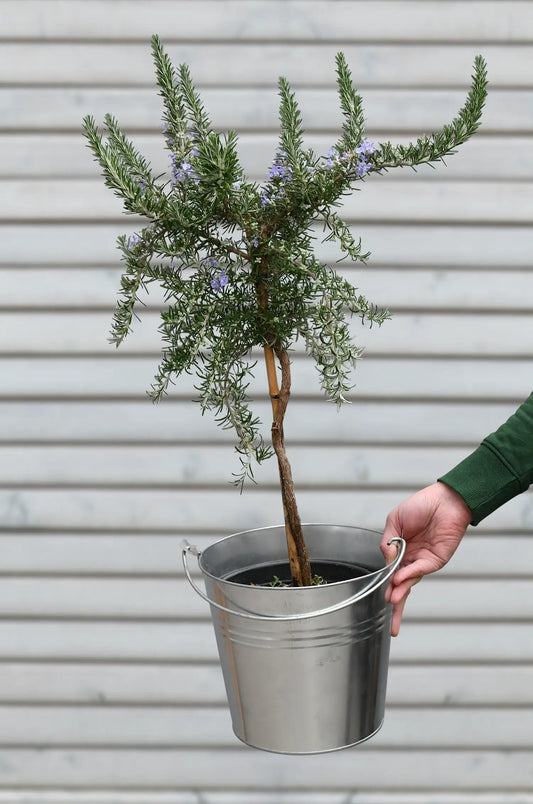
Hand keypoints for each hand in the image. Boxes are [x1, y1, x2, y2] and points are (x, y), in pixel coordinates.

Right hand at [381, 481, 471, 635]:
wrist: (445, 500)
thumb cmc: (421, 506)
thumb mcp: (395, 520)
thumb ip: (388, 541)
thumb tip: (386, 559)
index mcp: (400, 550)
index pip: (391, 573)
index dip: (385, 586)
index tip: (377, 599)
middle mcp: (411, 559)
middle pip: (401, 586)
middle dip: (395, 604)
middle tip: (390, 625)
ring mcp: (423, 561)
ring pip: (410, 582)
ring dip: (400, 592)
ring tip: (391, 601)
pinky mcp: (436, 560)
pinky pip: (419, 569)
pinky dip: (409, 575)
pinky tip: (399, 580)